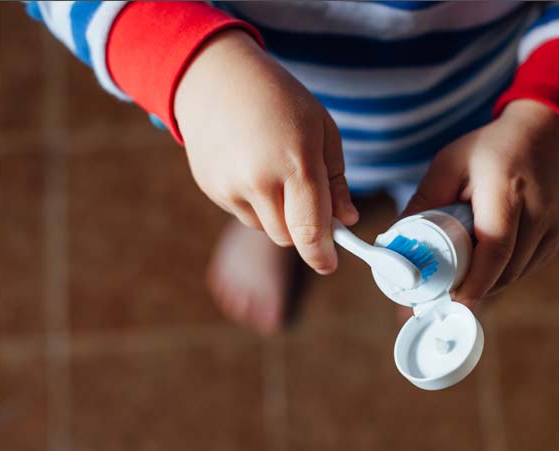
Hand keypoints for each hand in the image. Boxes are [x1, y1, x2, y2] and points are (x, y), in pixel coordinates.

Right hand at [174, 30, 357, 273]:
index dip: (322, 255)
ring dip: (279, 216)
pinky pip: (244, 214)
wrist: (216, 77)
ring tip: (276, 171)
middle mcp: (259, 180)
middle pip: (289, 238)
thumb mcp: (323, 131)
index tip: (330, 264)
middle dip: (304, 230)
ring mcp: (230, 187)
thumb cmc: (281, 101)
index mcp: (296, 163)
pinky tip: (252, 167)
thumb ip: (336, 182)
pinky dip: (255, 203)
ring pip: (266, 228)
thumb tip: (346, 220)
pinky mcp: (211, 189)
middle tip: (309, 201)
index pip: (310, 231)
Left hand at [402, 99, 558, 307]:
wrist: (548, 134)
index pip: (494, 248)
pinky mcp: (558, 238)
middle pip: (504, 270)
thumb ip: (424, 202)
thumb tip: (395, 243)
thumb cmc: (492, 148)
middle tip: (441, 295)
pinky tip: (484, 263)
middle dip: (472, 288)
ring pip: (516, 275)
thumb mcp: (450, 164)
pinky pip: (526, 269)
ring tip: (460, 277)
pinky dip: (502, 273)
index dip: (473, 282)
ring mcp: (554, 227)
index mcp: (507, 190)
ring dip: (487, 282)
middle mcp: (538, 211)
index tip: (449, 301)